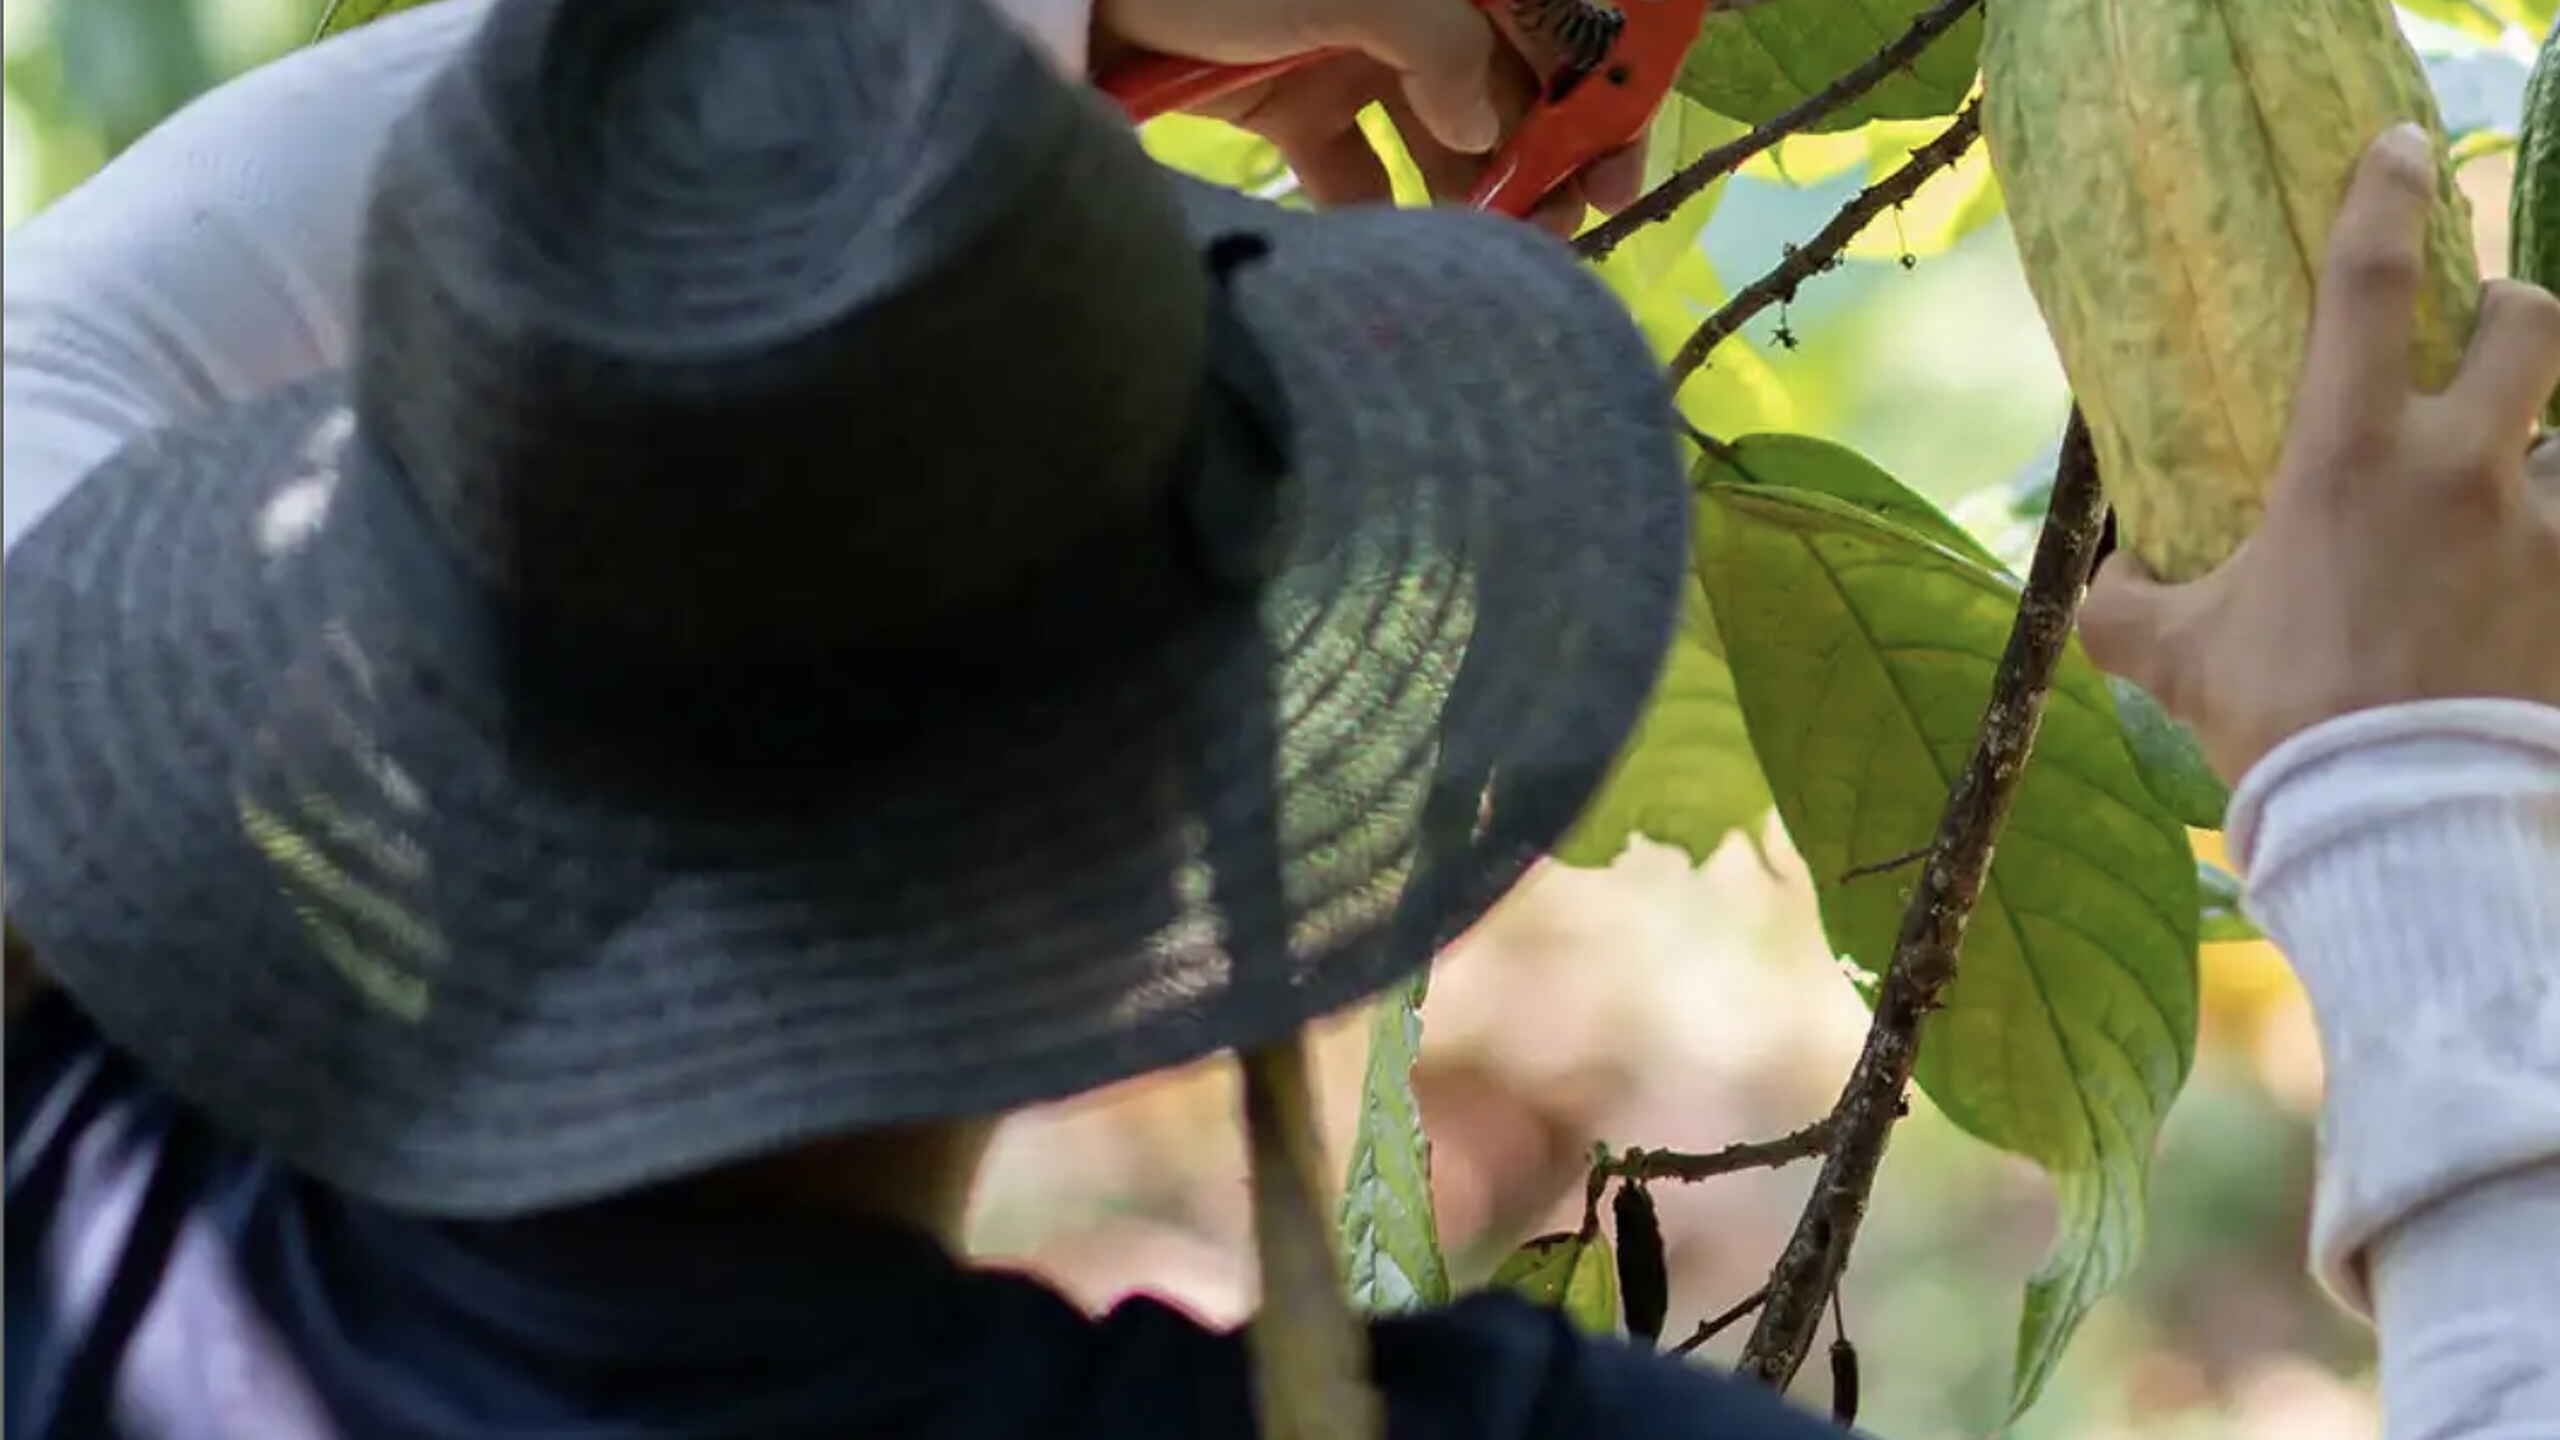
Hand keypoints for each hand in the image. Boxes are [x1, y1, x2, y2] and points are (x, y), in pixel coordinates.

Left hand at [1092, 0, 1644, 236]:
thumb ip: (1438, 47)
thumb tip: (1489, 130)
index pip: (1542, 6)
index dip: (1597, 79)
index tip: (1617, 168)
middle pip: (1497, 68)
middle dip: (1540, 147)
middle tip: (1562, 231)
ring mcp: (1334, 38)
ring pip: (1433, 122)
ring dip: (1474, 187)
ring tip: (1497, 256)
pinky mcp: (1277, 96)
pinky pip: (1351, 160)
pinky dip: (1382, 206)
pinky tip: (1410, 258)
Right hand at [2079, 123, 2559, 783]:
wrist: (2400, 822)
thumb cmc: (2282, 721)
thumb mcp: (2177, 660)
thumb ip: (2129, 609)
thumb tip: (2099, 588)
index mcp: (2350, 459)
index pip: (2371, 284)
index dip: (2386, 197)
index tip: (2399, 151)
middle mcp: (2463, 470)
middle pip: (2533, 322)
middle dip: (2515, 309)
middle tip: (2486, 334)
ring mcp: (2542, 529)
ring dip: (2542, 445)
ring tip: (2504, 488)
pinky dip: (2549, 543)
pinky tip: (2517, 584)